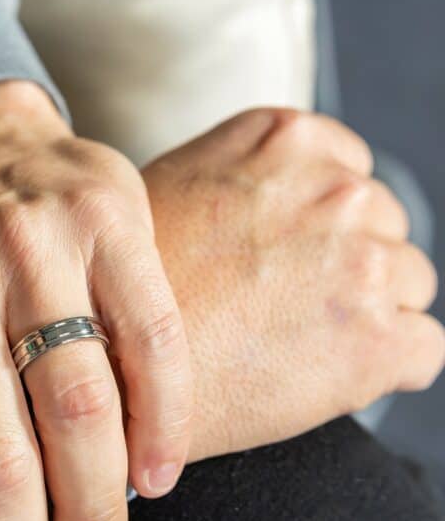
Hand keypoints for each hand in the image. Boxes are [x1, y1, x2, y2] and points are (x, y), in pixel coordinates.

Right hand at [144, 108, 443, 456]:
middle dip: (345, 267)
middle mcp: (333, 188)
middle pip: (383, 228)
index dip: (318, 227)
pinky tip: (322, 378)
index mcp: (286, 141)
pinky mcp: (376, 340)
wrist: (108, 379)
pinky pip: (422, 349)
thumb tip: (286, 211)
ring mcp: (360, 261)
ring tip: (294, 345)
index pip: (350, 172)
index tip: (287, 260)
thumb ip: (247, 182)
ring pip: (407, 285)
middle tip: (283, 308)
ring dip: (367, 314)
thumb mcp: (182, 192)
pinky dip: (385, 368)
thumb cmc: (126, 299)